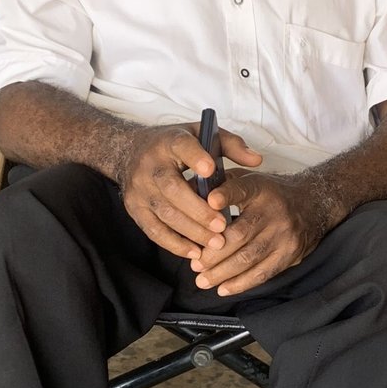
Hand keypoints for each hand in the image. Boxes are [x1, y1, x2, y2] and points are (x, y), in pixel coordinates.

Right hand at [119, 124, 262, 258]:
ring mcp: (139, 188)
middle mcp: (150, 164)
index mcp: (169, 141)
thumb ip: (231, 145)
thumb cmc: (175, 146)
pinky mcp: (134, 208)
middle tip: (223, 227)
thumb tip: (257, 160)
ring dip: (191, 231)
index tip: (210, 170)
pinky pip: (153, 230)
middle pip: (172, 188)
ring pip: (164, 213)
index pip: (181, 146)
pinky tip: (194, 252)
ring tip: (216, 244)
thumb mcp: (201, 135)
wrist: (129, 152)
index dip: (195, 157)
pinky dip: (174, 244)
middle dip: (198, 210)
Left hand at [192, 173, 335, 296]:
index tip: (210, 202)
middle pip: (240, 234)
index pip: (242, 189)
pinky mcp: (289, 254)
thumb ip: (222, 186)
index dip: (226, 196)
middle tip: (194, 264)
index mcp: (260, 189)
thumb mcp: (250, 180)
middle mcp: (273, 211)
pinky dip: (241, 283)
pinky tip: (223, 288)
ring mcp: (283, 235)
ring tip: (202, 280)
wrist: (313, 203)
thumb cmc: (271, 194)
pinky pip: (262, 273)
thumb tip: (189, 195)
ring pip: (248, 258)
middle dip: (213, 253)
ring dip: (222, 272)